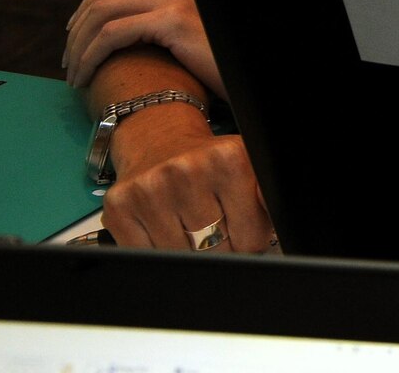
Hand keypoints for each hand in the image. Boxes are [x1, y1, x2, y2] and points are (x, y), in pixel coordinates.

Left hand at [65, 0, 224, 98]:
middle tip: (68, 59)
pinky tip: (85, 75)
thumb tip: (129, 37)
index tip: (75, 33)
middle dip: (79, 28)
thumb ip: (170, 25)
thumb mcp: (197, 36)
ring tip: (73, 73)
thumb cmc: (226, 65)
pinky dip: (90, 55)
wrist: (254, 76)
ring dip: (79, 45)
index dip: (92, 4)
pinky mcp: (174, 21)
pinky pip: (113, 34)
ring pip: (104, 13)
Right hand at [99, 103, 275, 251]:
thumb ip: (267, 194)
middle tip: (215, 224)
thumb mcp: (249, 166)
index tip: (241, 226)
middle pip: (217, 250)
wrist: (159, 140)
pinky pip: (147, 256)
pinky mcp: (119, 207)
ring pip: (182, 257)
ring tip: (190, 223)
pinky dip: (158, 250)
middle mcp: (186, 171)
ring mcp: (149, 190)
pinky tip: (164, 226)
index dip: (249, 239)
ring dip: (189, 251)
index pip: (250, 238)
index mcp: (228, 159)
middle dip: (221, 246)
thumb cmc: (209, 161)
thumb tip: (278, 217)